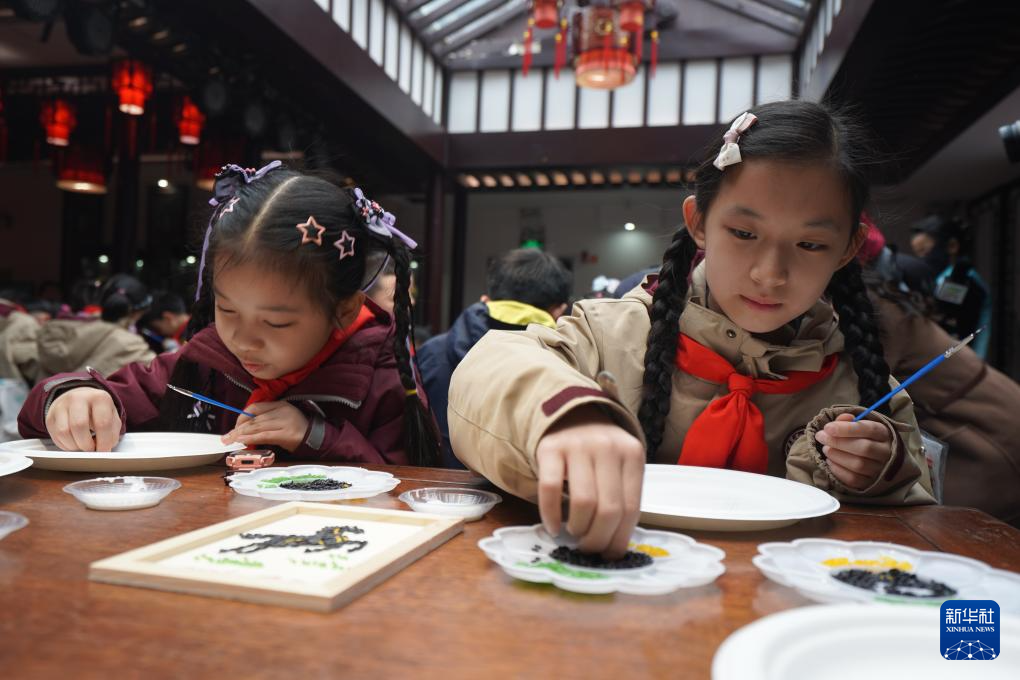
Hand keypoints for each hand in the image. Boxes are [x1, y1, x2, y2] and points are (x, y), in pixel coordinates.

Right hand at [45, 387, 120, 451]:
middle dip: (87, 444)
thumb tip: (105, 448)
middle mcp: (78, 398)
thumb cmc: (98, 412)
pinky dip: (66, 445)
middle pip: (79, 426)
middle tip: (92, 449)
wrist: (80, 399)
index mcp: (99, 397)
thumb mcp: (112, 417)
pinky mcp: (50, 416)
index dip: (104, 441)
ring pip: (64, 432)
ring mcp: (61, 406)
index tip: (104, 451)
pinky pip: (56, 436)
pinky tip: (74, 443)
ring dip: (75, 446)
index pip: (102, 423)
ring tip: (83, 446)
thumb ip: (112, 433)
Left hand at [221, 401, 308, 452]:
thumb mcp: (282, 418)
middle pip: (254, 418)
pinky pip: (265, 435)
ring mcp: (285, 422)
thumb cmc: (296, 429)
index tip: (234, 427)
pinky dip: (251, 438)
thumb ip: (266, 419)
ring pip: (258, 427)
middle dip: (238, 428)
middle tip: (227, 437)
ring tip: (231, 439)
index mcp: (280, 405)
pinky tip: (242, 440)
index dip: (242, 416)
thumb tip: (244, 427)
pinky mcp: (286, 434)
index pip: (255, 407)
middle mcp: (282, 411)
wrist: (315, 438)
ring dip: (241, 434)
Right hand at [535, 406, 644, 559]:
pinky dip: (550, 515)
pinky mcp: (550, 448)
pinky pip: (549, 489)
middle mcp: (607, 447)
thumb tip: (615, 545)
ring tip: (574, 533)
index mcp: (632, 454)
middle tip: (589, 548)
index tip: (610, 554)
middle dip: (598, 539)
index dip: (620, 538)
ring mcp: (578, 445)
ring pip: (583, 502)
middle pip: (608, 509)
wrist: (571, 414)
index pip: (631, 508)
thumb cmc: (599, 451)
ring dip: (578, 528)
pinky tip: (554, 527)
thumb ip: (622, 496)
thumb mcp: (620, 465)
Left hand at [814, 413, 893, 489]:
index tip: (828, 428)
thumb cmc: (863, 437)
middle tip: (821, 437)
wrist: (875, 458)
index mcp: (884, 434)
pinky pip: (854, 479)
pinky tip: (830, 461)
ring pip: (859, 464)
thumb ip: (848, 421)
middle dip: (838, 442)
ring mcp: (880, 469)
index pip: (869, 429)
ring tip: (826, 449)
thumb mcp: (858, 425)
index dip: (847, 428)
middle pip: (864, 448)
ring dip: (837, 456)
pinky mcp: (871, 483)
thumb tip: (842, 419)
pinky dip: (838, 470)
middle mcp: (886, 452)